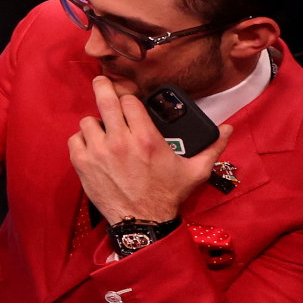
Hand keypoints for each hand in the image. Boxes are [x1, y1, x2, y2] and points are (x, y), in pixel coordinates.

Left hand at [68, 75, 231, 223]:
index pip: (129, 100)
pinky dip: (82, 141)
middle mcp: (120, 140)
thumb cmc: (168, 195)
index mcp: (146, 137)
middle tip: (101, 82)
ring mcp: (99, 151)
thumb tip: (228, 129)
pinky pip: (75, 139)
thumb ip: (212, 148)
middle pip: (104, 98)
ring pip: (88, 120)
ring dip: (95, 124)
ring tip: (103, 131)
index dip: (129, 98)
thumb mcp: (195, 171)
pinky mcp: (83, 163)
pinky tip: (93, 147)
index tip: (129, 102)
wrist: (143, 221)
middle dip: (103, 87)